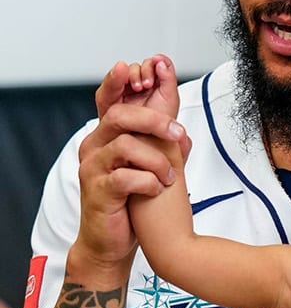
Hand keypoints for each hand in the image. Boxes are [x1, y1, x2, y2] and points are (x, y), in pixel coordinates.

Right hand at [72, 56, 190, 275]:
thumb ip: (164, 145)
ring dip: (156, 160)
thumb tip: (182, 130)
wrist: (116, 240)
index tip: (141, 67)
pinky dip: (148, 182)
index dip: (120, 80)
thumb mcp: (152, 165)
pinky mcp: (98, 192)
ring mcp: (92, 169)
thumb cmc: (135, 198)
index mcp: (107, 135)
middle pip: (119, 115)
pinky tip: (157, 191)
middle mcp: (94, 146)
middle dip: (153, 118)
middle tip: (178, 132)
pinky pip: (124, 178)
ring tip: (170, 179)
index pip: (109, 99)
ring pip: (124, 146)